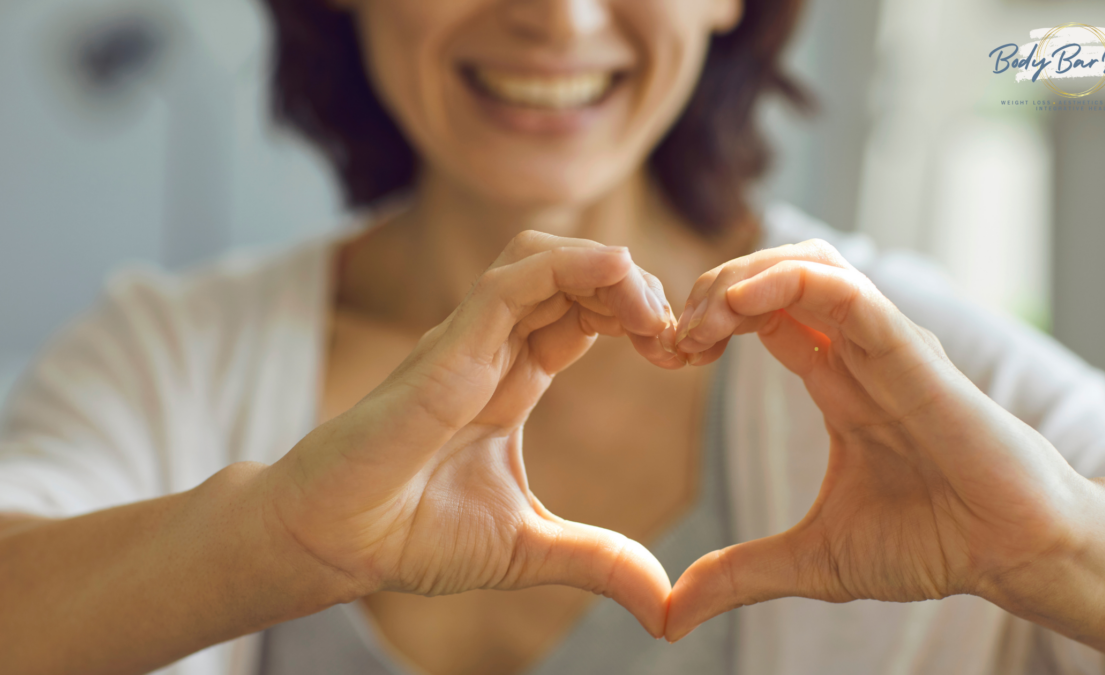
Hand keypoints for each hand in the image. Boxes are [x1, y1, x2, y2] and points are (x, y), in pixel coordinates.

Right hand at [264, 231, 682, 635]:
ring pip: (544, 259)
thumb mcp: (529, 548)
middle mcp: (494, 349)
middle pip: (574, 276)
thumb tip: (665, 603)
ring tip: (653, 312)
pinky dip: (569, 265)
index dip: (638, 319)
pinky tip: (617, 274)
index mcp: (513, 380)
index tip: (683, 356)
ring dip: (608, 269)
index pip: (585, 315)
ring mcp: (469, 341)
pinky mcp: (448, 347)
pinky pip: (512, 280)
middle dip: (636, 289)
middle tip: (679, 336)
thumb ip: (599, 560)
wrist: (334, 543)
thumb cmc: (410, 535)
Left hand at [666, 240, 1089, 639]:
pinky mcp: (912, 354)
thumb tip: (668, 618)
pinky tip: (738, 304)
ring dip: (741, 276)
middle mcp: (857, 353)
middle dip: (711, 289)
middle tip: (671, 338)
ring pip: (809, 264)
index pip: (760, 315)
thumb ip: (738, 575)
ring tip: (700, 320)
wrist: (1013, 556)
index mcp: (836, 382)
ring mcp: (885, 346)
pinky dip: (788, 283)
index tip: (665, 356)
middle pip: (775, 275)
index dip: (706, 322)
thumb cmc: (933, 543)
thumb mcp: (812, 560)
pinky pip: (848, 293)